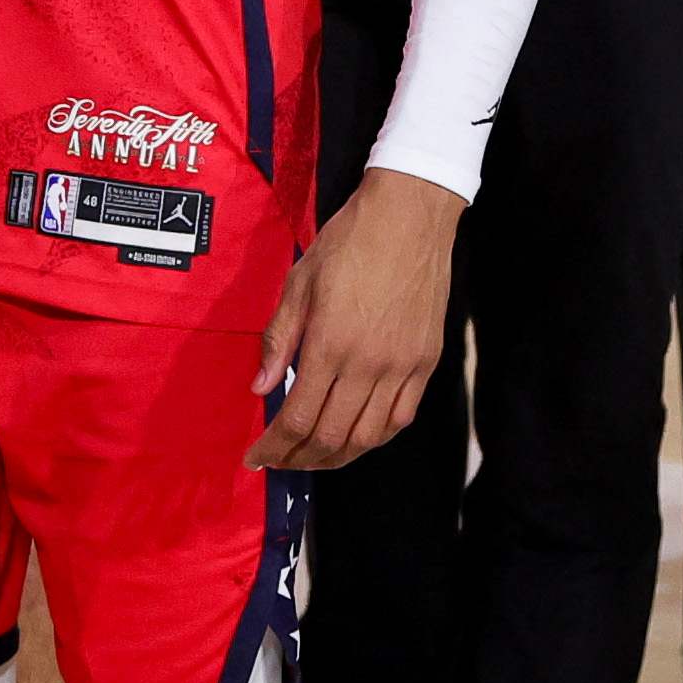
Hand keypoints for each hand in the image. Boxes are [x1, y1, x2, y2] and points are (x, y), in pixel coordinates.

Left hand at [248, 168, 459, 468]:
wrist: (408, 221)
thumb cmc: (347, 245)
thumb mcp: (299, 285)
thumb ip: (279, 341)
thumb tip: (260, 388)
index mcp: (331, 344)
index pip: (298, 417)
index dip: (274, 446)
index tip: (256, 458)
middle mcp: (370, 364)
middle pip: (332, 436)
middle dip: (300, 458)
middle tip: (279, 462)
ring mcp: (403, 367)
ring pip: (369, 436)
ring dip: (337, 456)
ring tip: (311, 458)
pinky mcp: (426, 364)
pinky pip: (401, 418)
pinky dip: (375, 437)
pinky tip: (354, 438)